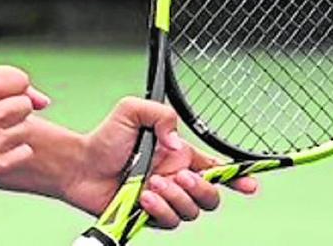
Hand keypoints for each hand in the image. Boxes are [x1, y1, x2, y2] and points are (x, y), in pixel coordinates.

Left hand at [65, 97, 257, 230]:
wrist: (80, 166)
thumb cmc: (105, 139)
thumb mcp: (132, 112)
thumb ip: (160, 116)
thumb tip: (178, 144)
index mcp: (179, 156)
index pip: (216, 170)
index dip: (238, 178)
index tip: (252, 184)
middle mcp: (176, 180)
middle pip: (212, 197)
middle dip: (202, 189)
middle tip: (179, 176)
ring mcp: (165, 201)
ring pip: (192, 211)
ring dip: (175, 197)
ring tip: (151, 183)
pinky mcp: (151, 217)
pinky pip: (170, 222)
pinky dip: (160, 209)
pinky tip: (143, 197)